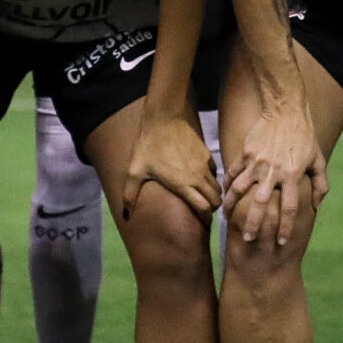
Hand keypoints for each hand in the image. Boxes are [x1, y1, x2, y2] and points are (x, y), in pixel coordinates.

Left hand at [122, 105, 220, 221]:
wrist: (164, 118)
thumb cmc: (148, 145)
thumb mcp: (135, 170)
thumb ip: (130, 193)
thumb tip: (125, 213)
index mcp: (183, 185)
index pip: (204, 208)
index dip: (205, 219)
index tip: (202, 224)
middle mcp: (198, 177)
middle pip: (216, 200)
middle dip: (212, 209)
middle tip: (204, 211)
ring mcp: (204, 165)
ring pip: (217, 187)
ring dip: (213, 195)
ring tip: (203, 197)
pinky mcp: (206, 154)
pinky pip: (214, 173)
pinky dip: (210, 180)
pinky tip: (200, 178)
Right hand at [223, 85, 326, 247]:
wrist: (285, 109)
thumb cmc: (305, 136)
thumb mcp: (318, 159)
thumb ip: (319, 184)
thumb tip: (317, 206)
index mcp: (292, 175)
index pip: (289, 208)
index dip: (285, 227)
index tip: (281, 242)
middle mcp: (273, 172)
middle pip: (260, 204)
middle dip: (254, 224)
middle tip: (249, 239)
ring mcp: (257, 162)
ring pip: (240, 189)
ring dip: (231, 205)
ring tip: (226, 218)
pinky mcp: (245, 153)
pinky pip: (232, 172)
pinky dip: (226, 185)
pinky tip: (223, 195)